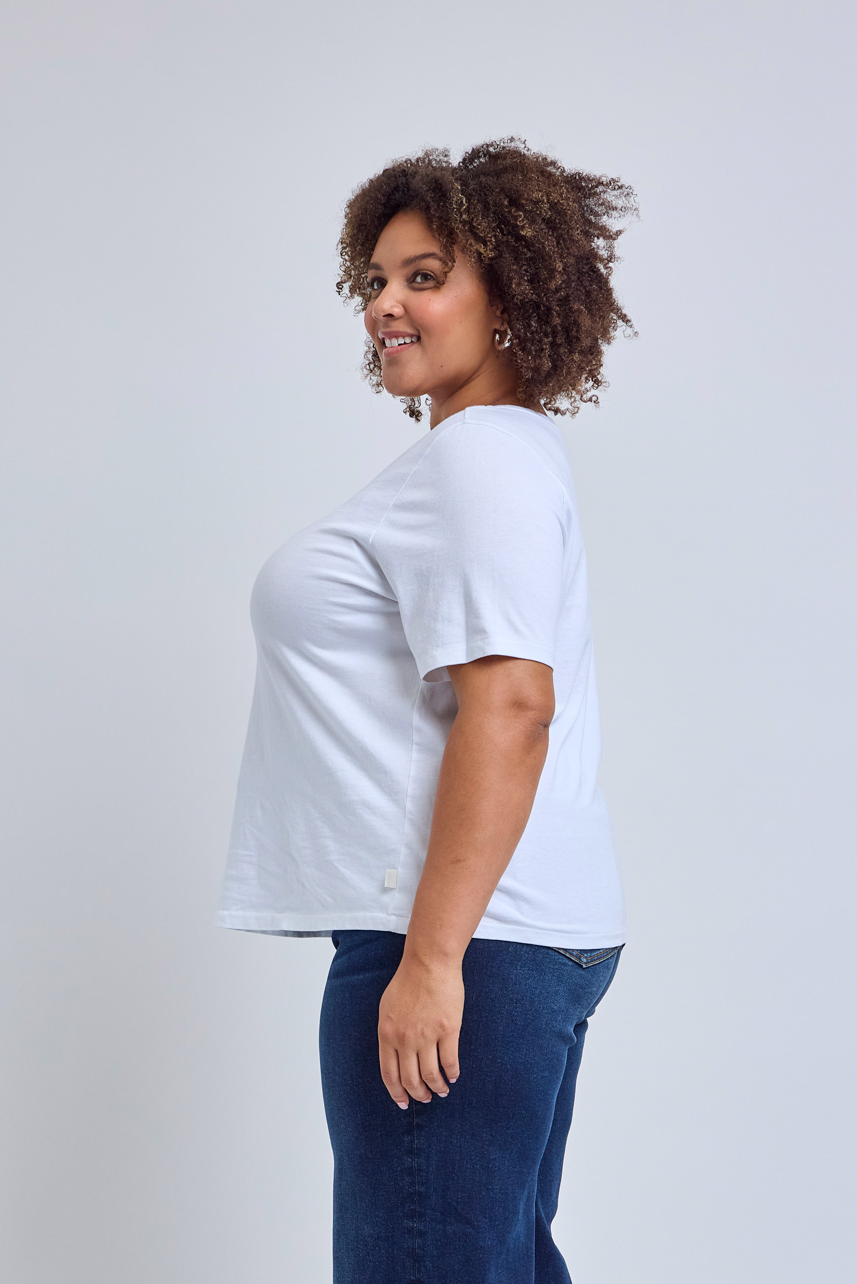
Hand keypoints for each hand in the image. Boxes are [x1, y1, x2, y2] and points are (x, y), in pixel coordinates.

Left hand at [377, 953, 463, 1107]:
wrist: (429, 962)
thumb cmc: (408, 980)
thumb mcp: (387, 1008)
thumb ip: (389, 1032)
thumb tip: (394, 1055)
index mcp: (387, 1034)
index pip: (389, 1074)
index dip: (396, 1092)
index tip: (403, 1102)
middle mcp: (405, 1039)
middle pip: (410, 1079)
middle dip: (417, 1094)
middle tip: (424, 1098)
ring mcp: (427, 1035)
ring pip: (431, 1075)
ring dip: (436, 1088)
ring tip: (441, 1091)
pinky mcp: (448, 1030)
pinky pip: (450, 1061)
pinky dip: (452, 1074)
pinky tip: (453, 1076)